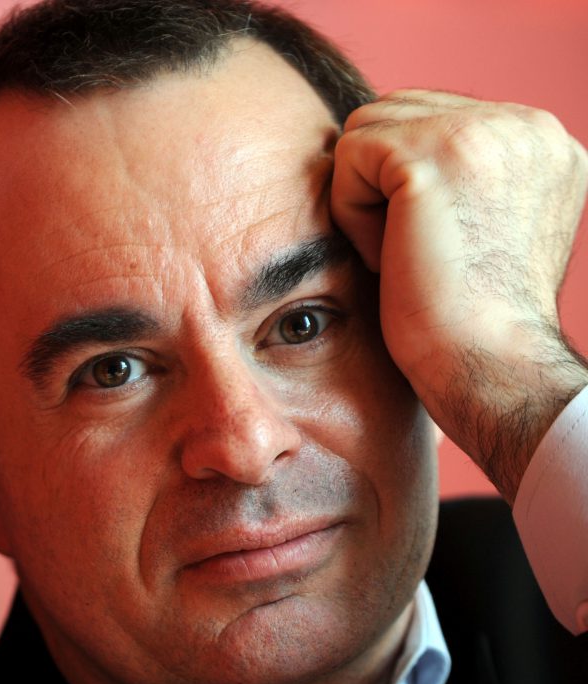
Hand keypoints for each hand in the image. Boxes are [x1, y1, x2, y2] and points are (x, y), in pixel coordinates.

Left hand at [332, 90, 587, 502]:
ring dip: (362, 197)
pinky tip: (388, 258)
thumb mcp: (482, 228)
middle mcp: (525, 124)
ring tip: (400, 253)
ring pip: (365, 130)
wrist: (490, 366)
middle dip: (379, 184)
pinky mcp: (434, 155)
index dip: (400, 184)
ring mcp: (485, 131)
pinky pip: (347, 156)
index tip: (429, 246)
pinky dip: (350, 213)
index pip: (431, 118)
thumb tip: (390, 159)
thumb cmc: (472, 320)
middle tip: (409, 253)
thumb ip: (459, 179)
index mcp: (540, 141)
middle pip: (393, 113)